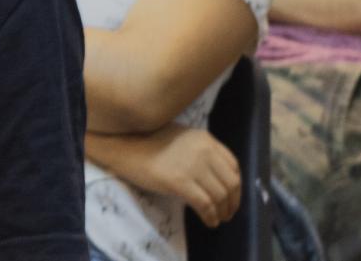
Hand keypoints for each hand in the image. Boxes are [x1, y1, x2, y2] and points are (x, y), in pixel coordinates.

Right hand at [109, 126, 241, 227]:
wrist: (124, 145)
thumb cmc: (148, 142)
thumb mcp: (182, 138)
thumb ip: (201, 151)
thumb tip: (214, 175)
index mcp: (206, 139)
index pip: (233, 165)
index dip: (236, 185)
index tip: (231, 197)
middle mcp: (204, 151)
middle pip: (230, 182)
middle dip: (233, 202)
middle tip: (228, 213)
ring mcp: (192, 167)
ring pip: (219, 195)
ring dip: (222, 211)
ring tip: (218, 219)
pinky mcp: (179, 182)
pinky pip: (205, 204)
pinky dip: (210, 216)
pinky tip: (209, 221)